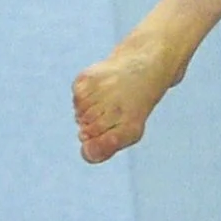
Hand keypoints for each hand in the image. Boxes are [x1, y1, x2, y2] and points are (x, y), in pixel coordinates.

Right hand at [73, 29, 187, 163]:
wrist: (144, 67)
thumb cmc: (135, 105)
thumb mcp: (129, 130)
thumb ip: (106, 147)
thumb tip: (86, 153)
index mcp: (128, 128)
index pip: (95, 151)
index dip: (97, 146)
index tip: (108, 133)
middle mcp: (114, 111)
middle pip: (84, 134)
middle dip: (93, 128)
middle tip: (112, 112)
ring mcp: (99, 94)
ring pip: (79, 116)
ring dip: (88, 112)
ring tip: (108, 99)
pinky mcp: (86, 80)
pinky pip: (76, 100)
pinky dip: (85, 97)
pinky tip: (101, 88)